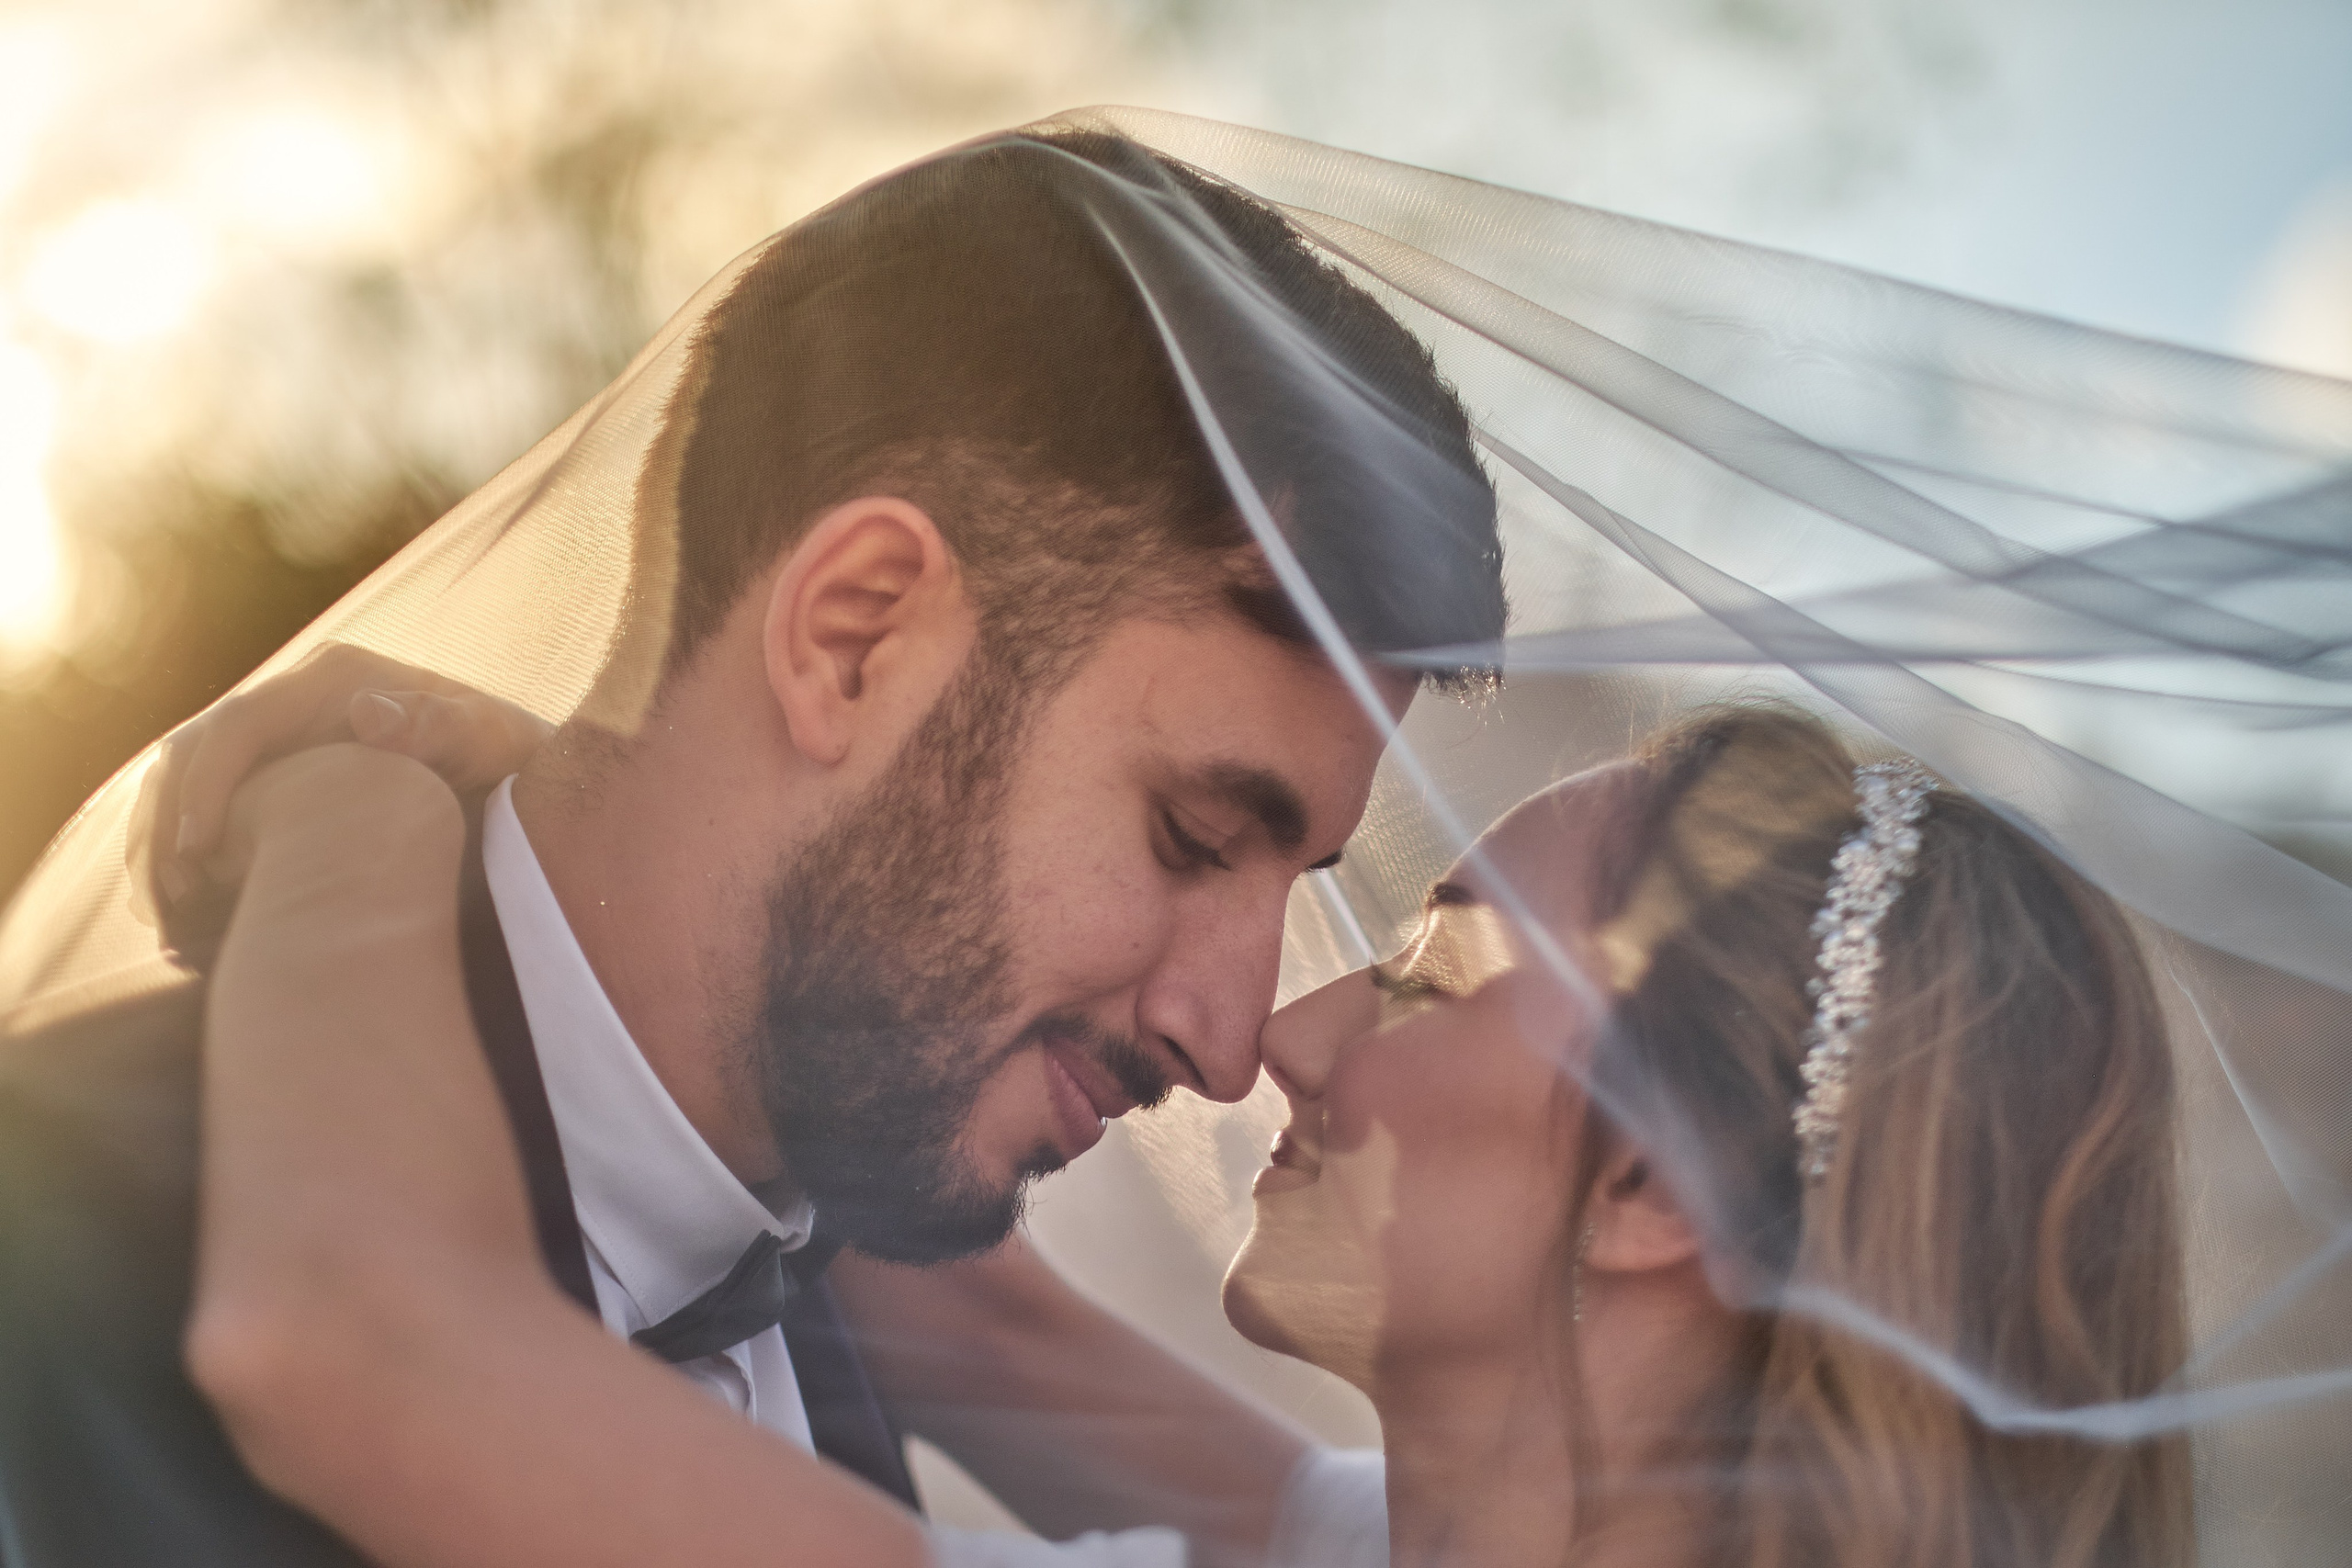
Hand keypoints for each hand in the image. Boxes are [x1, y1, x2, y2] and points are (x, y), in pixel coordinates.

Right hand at [134, 644, 551, 921]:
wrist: (510, 769)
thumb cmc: (502, 753)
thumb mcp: (485, 738)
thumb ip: (437, 725)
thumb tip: (368, 714)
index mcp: (331, 678)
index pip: (240, 721)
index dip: (207, 782)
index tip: (198, 849)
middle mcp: (293, 697)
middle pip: (193, 749)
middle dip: (168, 819)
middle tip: (173, 895)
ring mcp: (279, 734)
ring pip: (184, 779)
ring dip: (161, 841)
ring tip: (170, 912)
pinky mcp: (272, 772)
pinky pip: (206, 806)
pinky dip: (183, 853)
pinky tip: (186, 910)